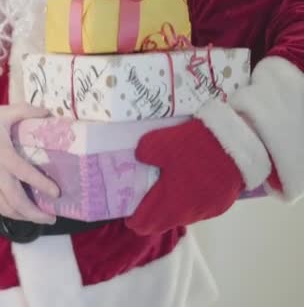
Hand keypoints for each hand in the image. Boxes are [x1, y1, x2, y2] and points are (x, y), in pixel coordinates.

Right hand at [0, 103, 59, 224]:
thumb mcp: (4, 112)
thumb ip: (26, 111)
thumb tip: (49, 113)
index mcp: (4, 156)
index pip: (25, 174)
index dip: (42, 185)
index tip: (57, 193)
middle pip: (16, 201)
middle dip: (35, 213)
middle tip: (53, 218)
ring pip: (8, 209)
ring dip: (26, 217)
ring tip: (42, 218)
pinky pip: (0, 207)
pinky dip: (14, 214)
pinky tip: (25, 214)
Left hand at [125, 119, 245, 235]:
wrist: (238, 146)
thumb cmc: (195, 147)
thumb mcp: (160, 143)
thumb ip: (143, 152)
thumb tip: (140, 157)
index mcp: (168, 204)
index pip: (144, 224)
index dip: (134, 221)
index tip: (128, 214)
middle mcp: (186, 214)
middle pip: (162, 223)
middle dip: (151, 217)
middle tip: (144, 203)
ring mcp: (206, 211)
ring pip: (182, 217)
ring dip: (171, 209)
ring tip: (166, 193)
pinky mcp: (221, 205)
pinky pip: (198, 209)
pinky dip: (190, 202)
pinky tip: (189, 188)